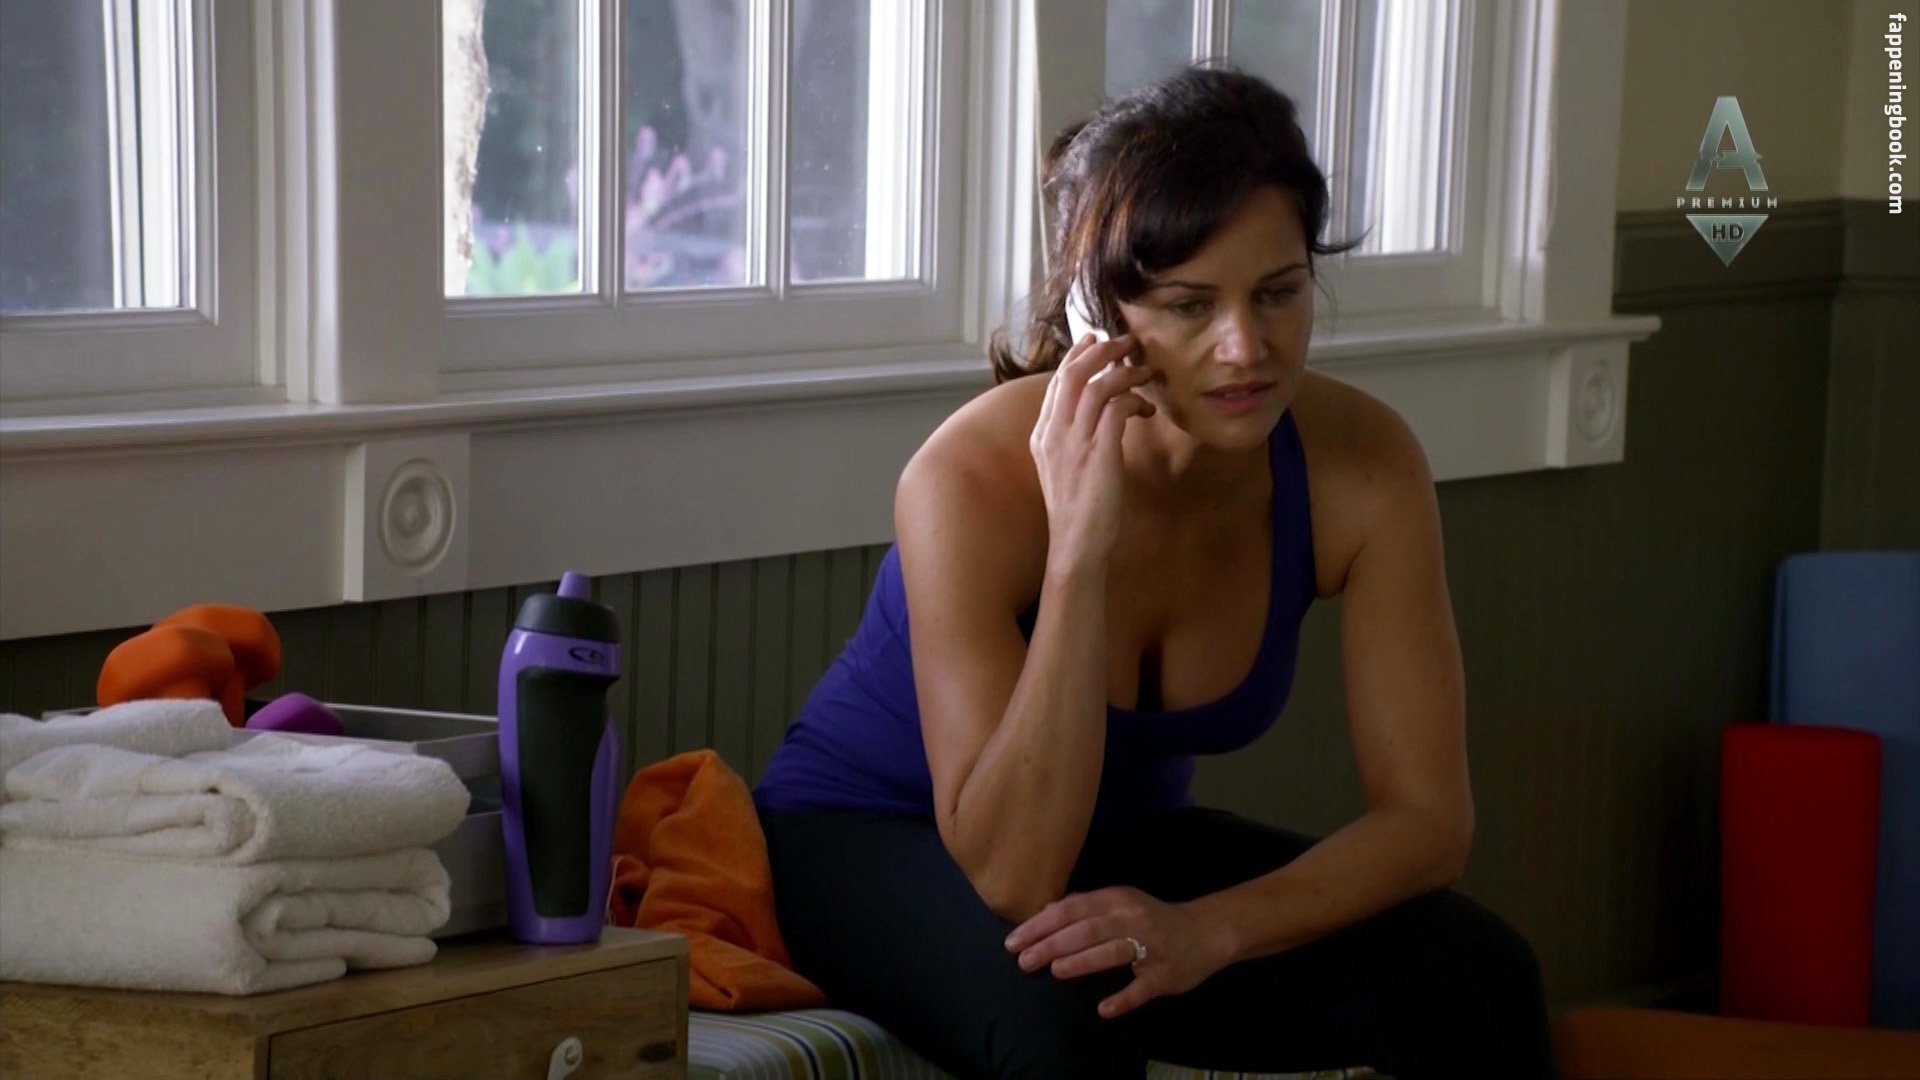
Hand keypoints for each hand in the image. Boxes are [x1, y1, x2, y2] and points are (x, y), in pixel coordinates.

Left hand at [1003, 886, 1235, 1019]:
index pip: (1071, 909)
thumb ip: (1085, 906)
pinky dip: (1124, 999)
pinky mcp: (1164, 975)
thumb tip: (1045, 913)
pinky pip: (1142, 988)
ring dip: (1083, 961)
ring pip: (1112, 952)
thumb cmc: (1152, 917)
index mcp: (1116, 899)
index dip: (1041, 924)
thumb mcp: (1119, 902)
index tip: (1014, 940)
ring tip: (1055, 971)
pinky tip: (1104, 1009)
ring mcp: (1150, 947)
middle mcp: (1131, 919)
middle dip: (1052, 944)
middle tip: (1024, 960)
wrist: (1205, 932)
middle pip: (1086, 929)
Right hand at [1030, 334, 1156, 572]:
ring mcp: (1073, 443)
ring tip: (1144, 369)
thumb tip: (1096, 416)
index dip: (1076, 357)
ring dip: (1123, 371)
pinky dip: (1133, 400)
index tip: (1095, 342)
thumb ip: (1072, 440)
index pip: (1056, 383)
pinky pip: (1115, 409)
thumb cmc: (1078, 512)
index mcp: (1042, 436)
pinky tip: (1145, 409)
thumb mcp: (1066, 469)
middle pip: (1071, 374)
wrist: (1076, 546)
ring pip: (1095, 386)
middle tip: (1124, 342)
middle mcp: (1053, 434)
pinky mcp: (1098, 454)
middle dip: (1099, 351)